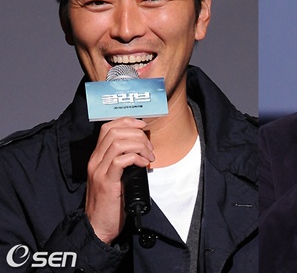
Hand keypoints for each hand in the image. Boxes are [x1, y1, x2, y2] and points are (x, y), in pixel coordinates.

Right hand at [85, 117, 154, 243]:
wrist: (98, 227)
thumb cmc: (110, 203)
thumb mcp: (115, 177)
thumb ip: (122, 162)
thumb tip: (142, 150)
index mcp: (97, 157)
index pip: (108, 127)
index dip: (127, 122)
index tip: (142, 125)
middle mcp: (95, 160)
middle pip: (114, 131)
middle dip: (137, 134)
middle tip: (149, 147)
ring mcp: (99, 170)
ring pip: (118, 143)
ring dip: (139, 145)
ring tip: (148, 157)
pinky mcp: (106, 182)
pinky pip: (121, 160)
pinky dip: (135, 158)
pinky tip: (143, 164)